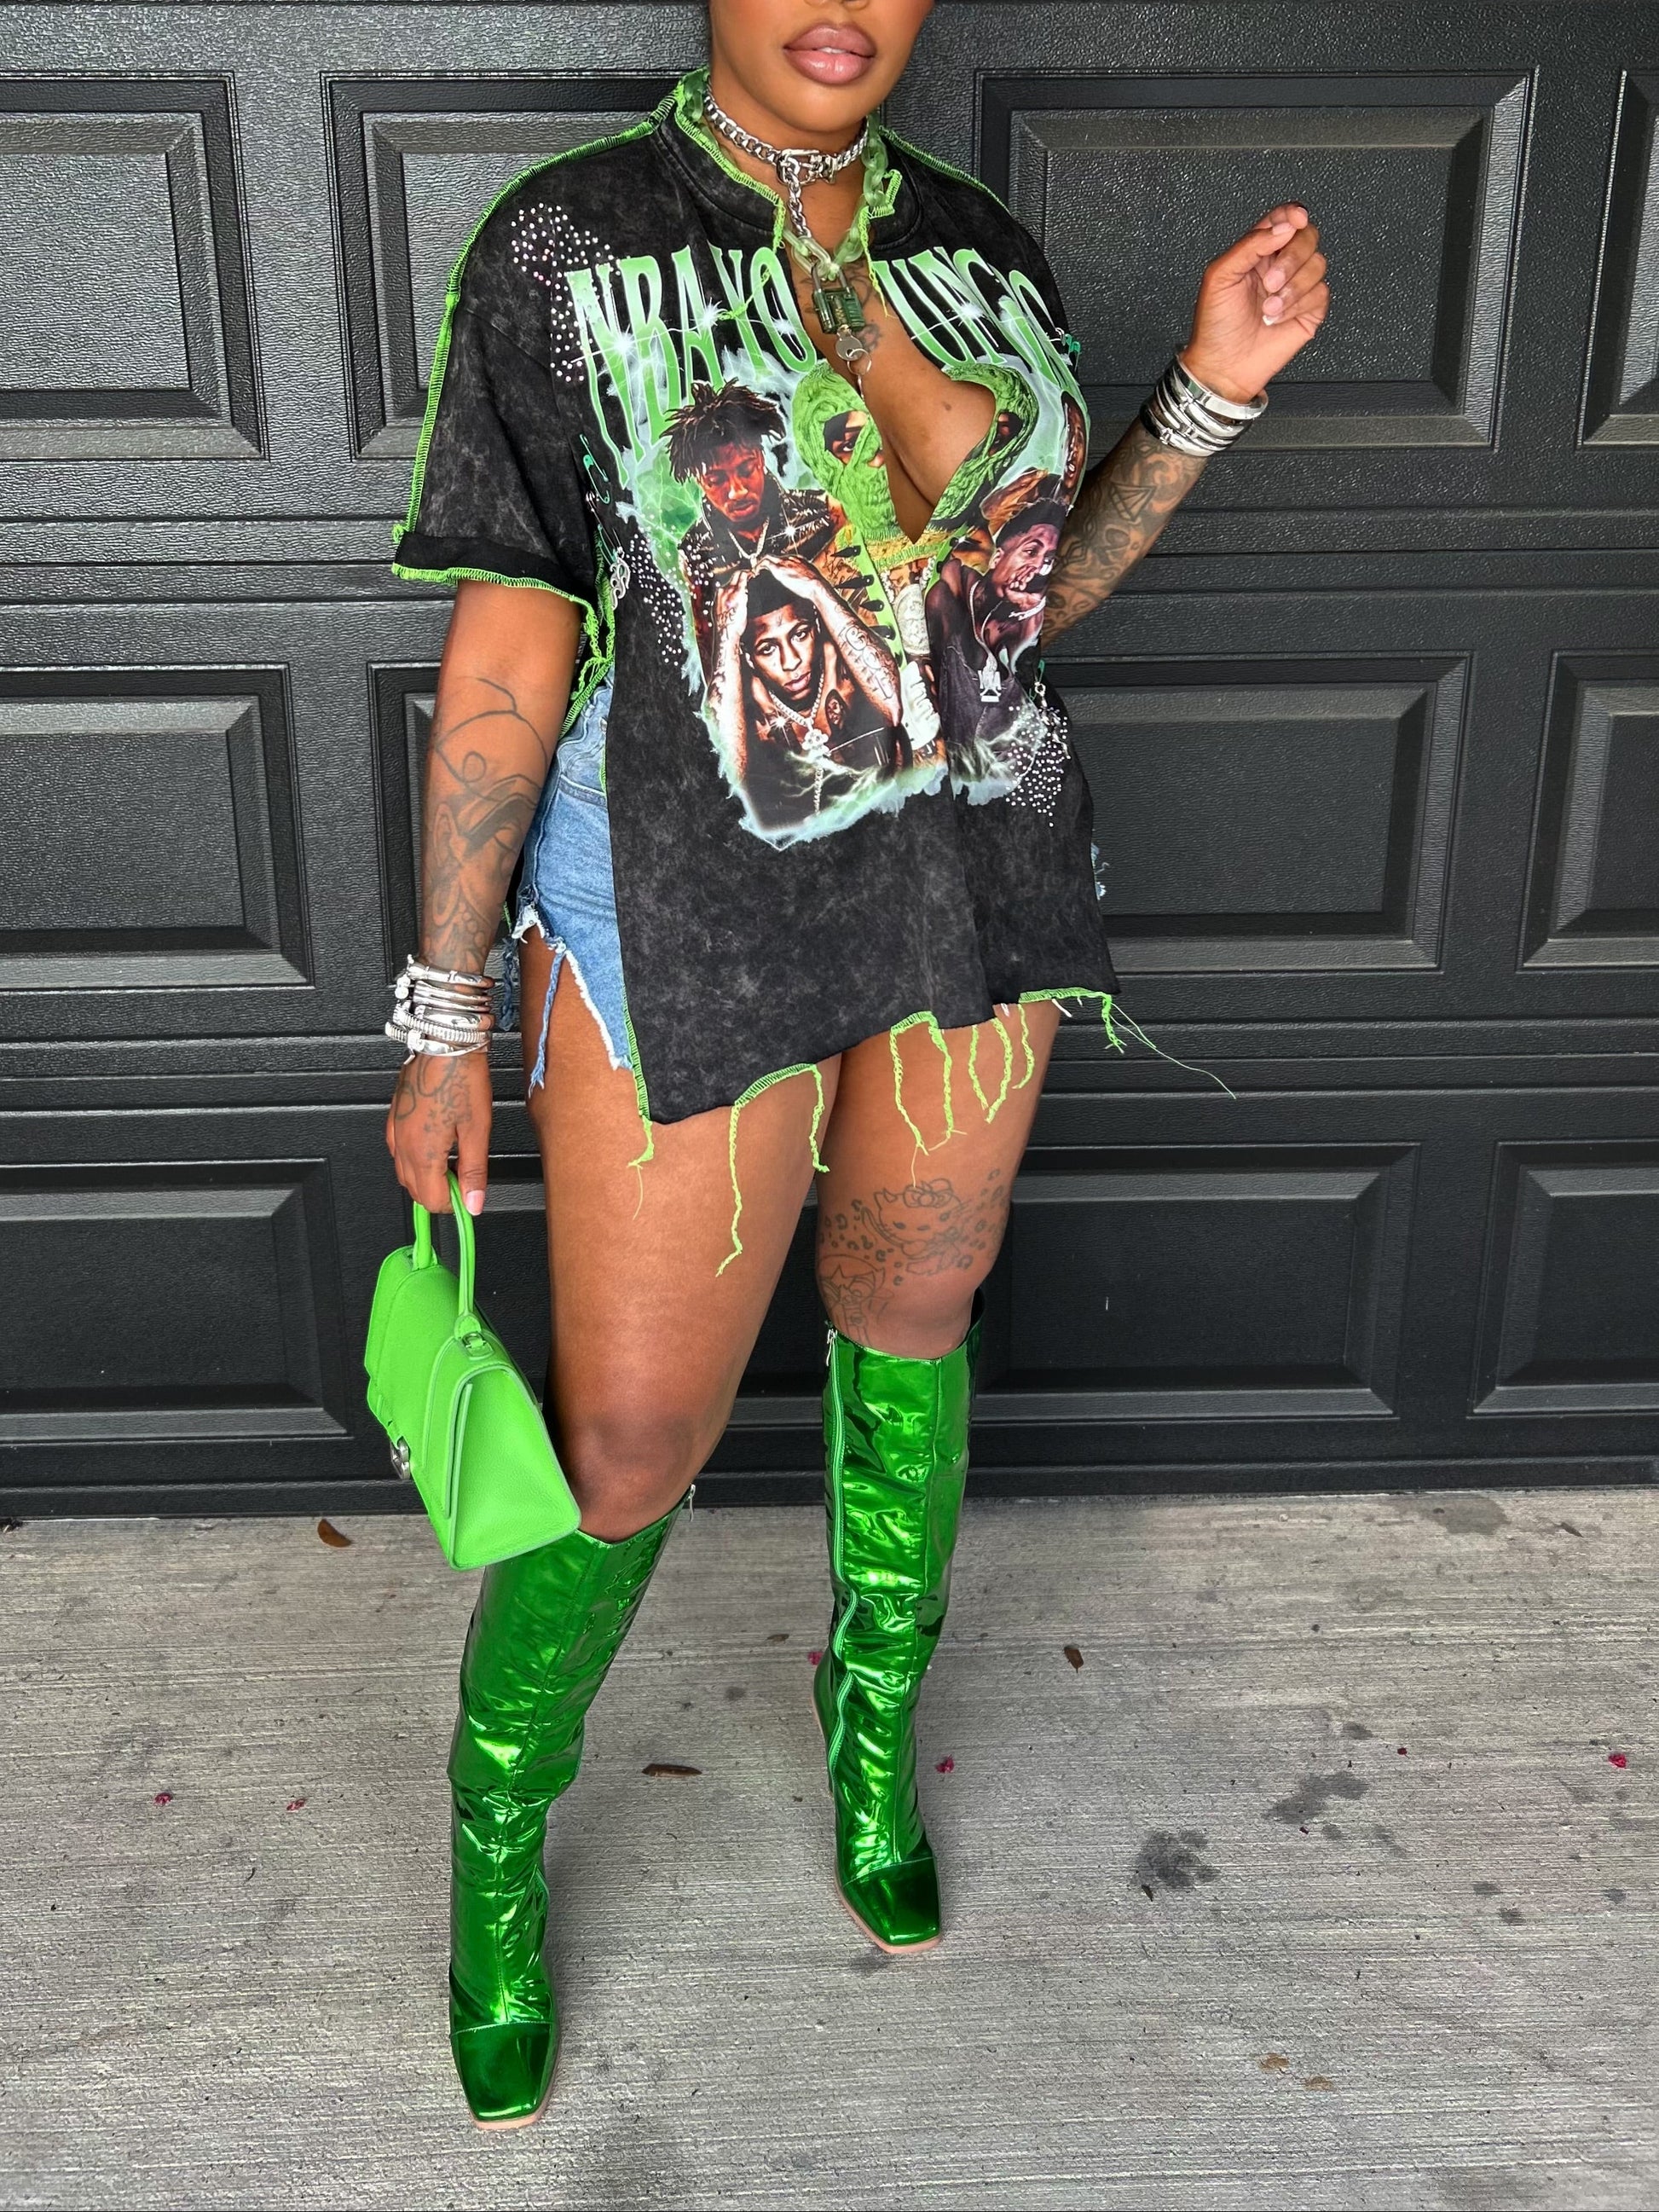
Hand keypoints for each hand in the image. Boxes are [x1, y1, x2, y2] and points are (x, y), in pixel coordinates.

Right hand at [386, 1050, 491, 1215]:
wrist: (445, 1044)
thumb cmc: (461, 1079)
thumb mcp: (478, 1130)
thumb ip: (474, 1171)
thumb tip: (474, 1202)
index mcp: (423, 1152)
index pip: (431, 1199)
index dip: (453, 1204)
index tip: (469, 1196)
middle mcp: (403, 1145)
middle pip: (415, 1190)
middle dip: (438, 1194)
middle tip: (462, 1181)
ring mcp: (395, 1130)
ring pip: (403, 1173)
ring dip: (425, 1178)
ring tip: (450, 1165)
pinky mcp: (394, 1117)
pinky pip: (396, 1151)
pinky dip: (412, 1160)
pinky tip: (430, 1150)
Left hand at [1180, 203, 1328, 403]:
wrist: (1223, 366)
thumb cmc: (1215, 325)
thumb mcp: (1221, 276)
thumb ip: (1250, 244)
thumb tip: (1282, 226)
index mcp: (1258, 252)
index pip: (1284, 220)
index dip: (1293, 215)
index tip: (1295, 221)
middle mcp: (1279, 266)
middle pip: (1307, 237)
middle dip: (1291, 258)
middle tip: (1269, 282)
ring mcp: (1295, 287)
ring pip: (1318, 264)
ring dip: (1292, 287)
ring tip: (1268, 309)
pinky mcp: (1309, 310)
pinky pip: (1321, 293)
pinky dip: (1299, 305)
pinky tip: (1278, 318)